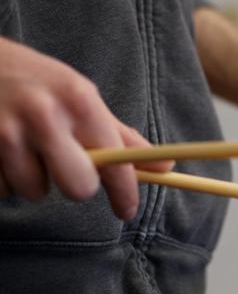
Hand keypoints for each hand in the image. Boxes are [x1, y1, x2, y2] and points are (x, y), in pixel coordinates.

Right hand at [0, 37, 171, 219]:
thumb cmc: (36, 82)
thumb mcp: (80, 96)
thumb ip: (120, 136)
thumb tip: (165, 166)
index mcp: (79, 101)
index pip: (115, 162)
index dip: (125, 193)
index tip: (127, 210)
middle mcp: (44, 116)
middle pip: (78, 187)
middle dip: (76, 185)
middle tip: (64, 166)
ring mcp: (5, 132)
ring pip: (34, 191)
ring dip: (33, 179)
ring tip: (25, 148)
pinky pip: (2, 188)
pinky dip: (4, 178)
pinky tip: (3, 152)